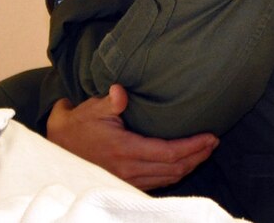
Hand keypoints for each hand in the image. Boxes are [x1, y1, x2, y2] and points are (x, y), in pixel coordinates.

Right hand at [46, 84, 217, 189]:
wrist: (60, 147)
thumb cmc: (78, 125)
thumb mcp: (92, 108)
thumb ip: (110, 101)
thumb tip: (120, 91)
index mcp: (125, 150)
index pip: (169, 153)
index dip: (193, 146)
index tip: (210, 136)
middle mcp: (129, 169)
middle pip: (175, 168)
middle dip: (198, 156)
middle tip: (213, 142)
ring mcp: (129, 179)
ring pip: (170, 178)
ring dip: (190, 165)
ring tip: (204, 151)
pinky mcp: (128, 183)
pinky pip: (160, 182)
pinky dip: (176, 172)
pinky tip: (183, 162)